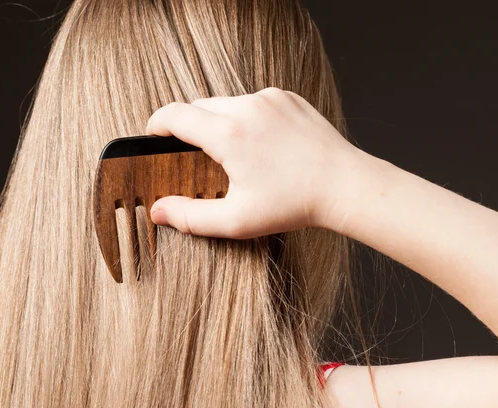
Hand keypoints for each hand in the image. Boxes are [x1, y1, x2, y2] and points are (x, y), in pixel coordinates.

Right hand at [145, 87, 364, 238]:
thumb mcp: (237, 220)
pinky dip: (246, 118)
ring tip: (232, 153)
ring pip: (225, 103)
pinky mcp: (287, 97)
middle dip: (189, 128)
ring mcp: (270, 98)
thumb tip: (157, 211)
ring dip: (219, 123)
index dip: (157, 125)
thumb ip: (191, 217)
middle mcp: (246, 106)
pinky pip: (253, 102)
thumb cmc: (294, 205)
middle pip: (198, 107)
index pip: (174, 115)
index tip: (153, 136)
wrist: (344, 185)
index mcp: (228, 134)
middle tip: (194, 155)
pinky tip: (259, 143)